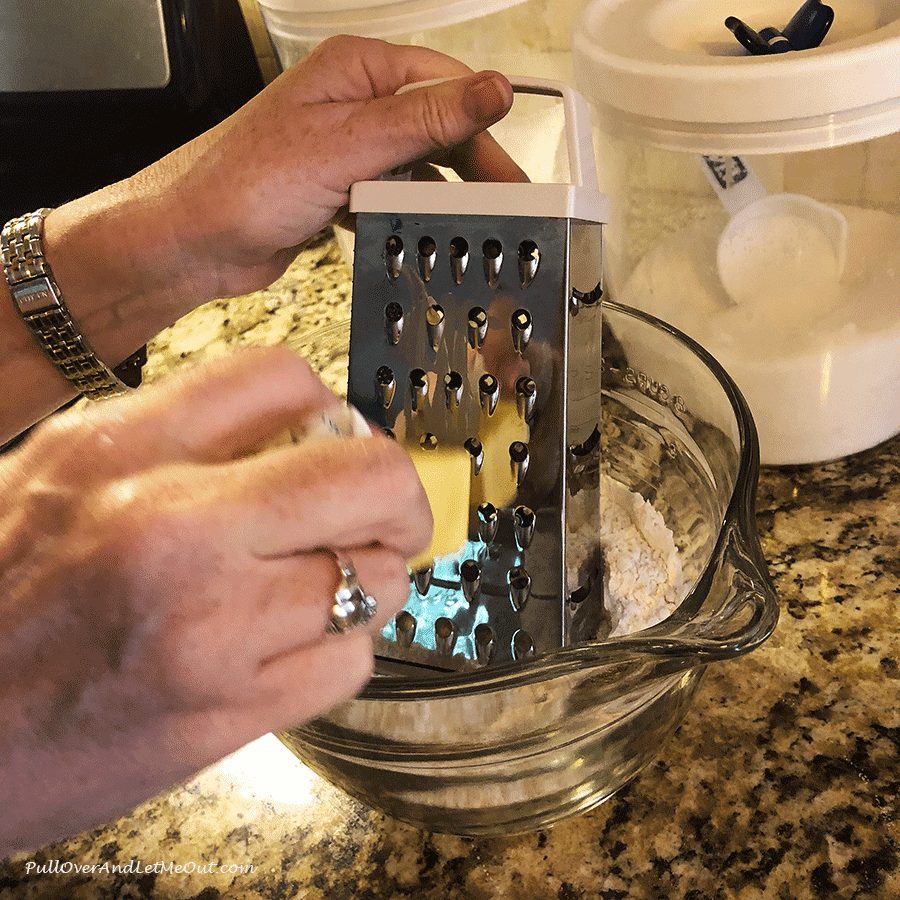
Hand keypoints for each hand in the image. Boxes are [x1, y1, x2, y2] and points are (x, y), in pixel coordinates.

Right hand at [0, 346, 430, 854]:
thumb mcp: (56, 474)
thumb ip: (176, 432)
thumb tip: (298, 423)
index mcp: (118, 453)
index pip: (280, 378)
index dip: (332, 405)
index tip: (339, 438)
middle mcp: (172, 531)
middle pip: (370, 475)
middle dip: (396, 492)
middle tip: (380, 510)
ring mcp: (211, 629)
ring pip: (379, 579)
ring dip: (371, 576)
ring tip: (326, 582)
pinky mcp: (231, 714)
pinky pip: (352, 661)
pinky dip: (344, 646)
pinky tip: (297, 642)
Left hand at [2, 36, 523, 439]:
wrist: (192, 241)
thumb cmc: (247, 183)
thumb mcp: (349, 146)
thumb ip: (425, 120)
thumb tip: (491, 91)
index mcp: (356, 71)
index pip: (443, 85)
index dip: (483, 125)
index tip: (513, 169)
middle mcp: (351, 102)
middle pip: (433, 127)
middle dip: (469, 166)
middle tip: (506, 208)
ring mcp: (343, 147)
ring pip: (415, 166)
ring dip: (440, 195)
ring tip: (471, 228)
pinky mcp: (336, 189)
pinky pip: (389, 195)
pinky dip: (408, 213)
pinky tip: (421, 234)